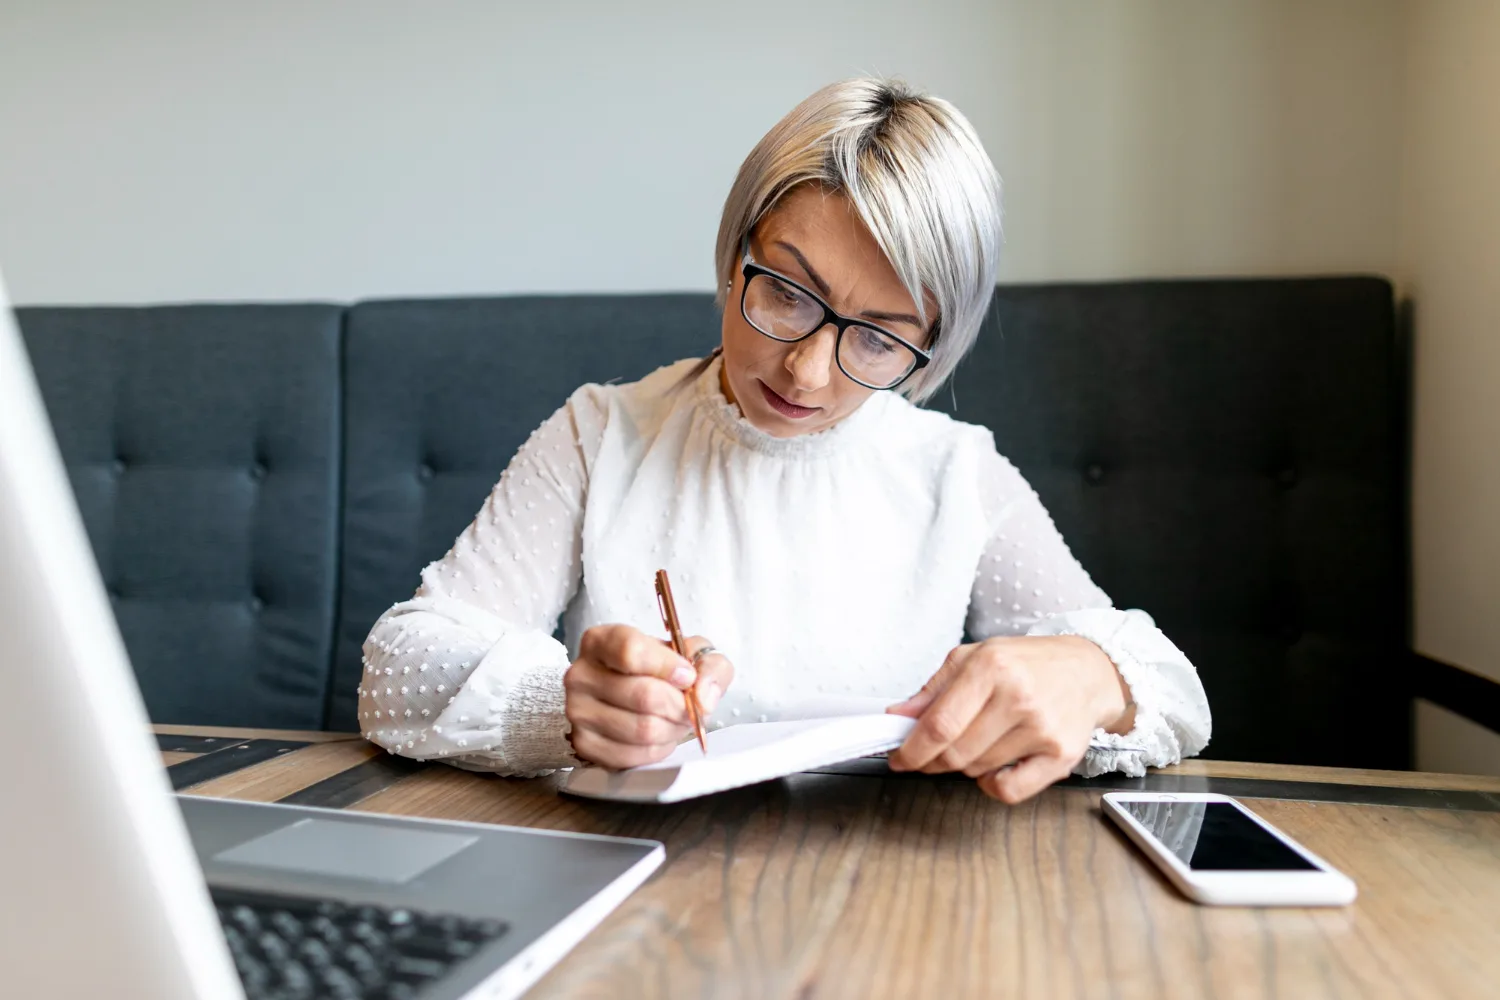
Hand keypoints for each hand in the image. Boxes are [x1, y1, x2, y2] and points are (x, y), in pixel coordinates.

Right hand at [564, 624, 734, 769]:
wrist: (639, 697)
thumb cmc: (662, 671)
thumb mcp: (692, 654)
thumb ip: (710, 667)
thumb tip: (703, 698)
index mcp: (601, 641)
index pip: (630, 651)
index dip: (667, 667)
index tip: (687, 676)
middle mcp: (581, 674)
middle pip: (643, 695)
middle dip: (679, 705)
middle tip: (688, 706)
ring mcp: (578, 711)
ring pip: (642, 729)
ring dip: (671, 728)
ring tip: (674, 719)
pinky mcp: (584, 744)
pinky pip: (634, 755)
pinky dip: (658, 748)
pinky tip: (659, 735)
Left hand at [886, 636, 1131, 802]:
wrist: (1086, 671)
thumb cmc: (1027, 664)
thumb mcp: (974, 658)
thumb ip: (932, 690)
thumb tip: (898, 717)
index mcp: (990, 668)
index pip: (939, 725)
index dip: (912, 750)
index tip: (900, 758)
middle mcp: (1018, 698)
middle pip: (955, 754)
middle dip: (933, 761)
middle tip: (929, 755)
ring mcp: (1042, 729)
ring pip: (978, 771)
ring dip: (965, 765)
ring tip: (977, 741)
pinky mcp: (1061, 756)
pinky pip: (1009, 791)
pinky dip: (992, 785)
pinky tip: (995, 764)